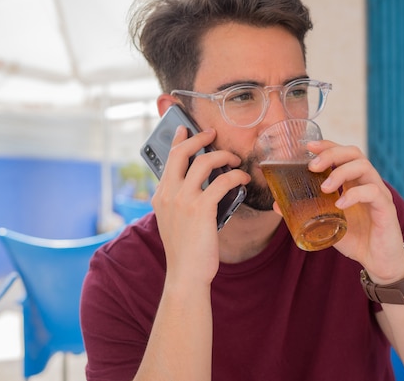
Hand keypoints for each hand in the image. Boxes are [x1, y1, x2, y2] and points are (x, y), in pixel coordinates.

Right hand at [152, 126, 250, 283]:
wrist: (186, 274)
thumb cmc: (186, 250)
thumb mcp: (176, 221)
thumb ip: (182, 201)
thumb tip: (204, 183)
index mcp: (161, 196)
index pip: (168, 159)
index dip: (178, 140)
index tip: (186, 129)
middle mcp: (168, 194)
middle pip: (182, 153)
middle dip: (199, 138)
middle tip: (212, 134)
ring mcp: (183, 200)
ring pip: (203, 162)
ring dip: (223, 156)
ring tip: (235, 160)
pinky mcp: (201, 209)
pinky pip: (222, 181)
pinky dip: (236, 176)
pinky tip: (243, 179)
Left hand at [306, 140, 403, 283]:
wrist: (378, 261)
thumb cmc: (355, 238)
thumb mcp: (327, 222)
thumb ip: (307, 211)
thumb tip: (277, 205)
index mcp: (354, 181)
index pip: (343, 153)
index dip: (327, 146)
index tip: (308, 147)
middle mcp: (367, 182)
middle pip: (354, 153)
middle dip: (331, 154)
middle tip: (312, 166)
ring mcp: (379, 192)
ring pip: (364, 167)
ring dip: (341, 172)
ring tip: (324, 188)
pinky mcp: (386, 207)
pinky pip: (373, 191)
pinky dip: (354, 195)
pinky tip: (340, 204)